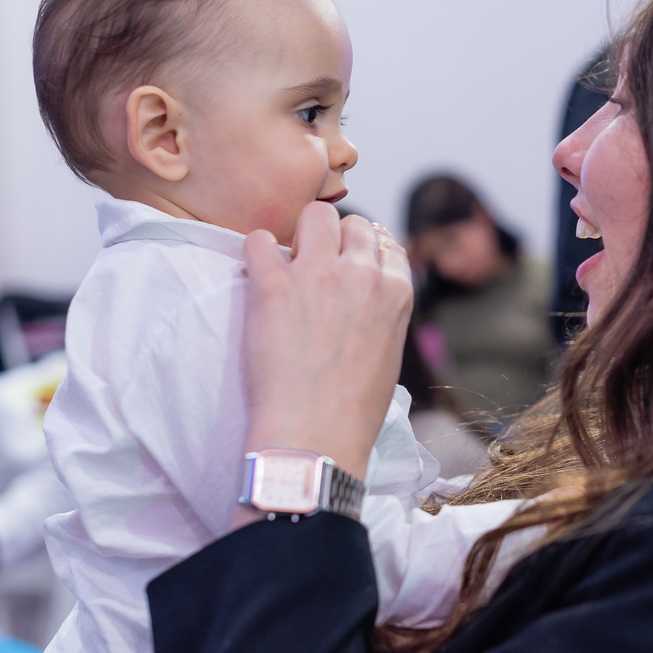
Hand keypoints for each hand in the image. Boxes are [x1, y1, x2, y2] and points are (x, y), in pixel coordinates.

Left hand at [241, 202, 412, 484]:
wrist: (315, 436)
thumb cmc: (354, 409)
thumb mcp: (389, 352)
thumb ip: (382, 311)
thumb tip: (368, 293)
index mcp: (395, 292)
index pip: (382, 241)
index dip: (360, 250)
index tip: (345, 264)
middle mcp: (362, 274)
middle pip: (350, 222)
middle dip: (332, 237)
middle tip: (313, 264)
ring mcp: (317, 275)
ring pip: (314, 215)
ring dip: (299, 234)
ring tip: (286, 262)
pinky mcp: (273, 284)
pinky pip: (260, 240)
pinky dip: (258, 252)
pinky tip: (258, 275)